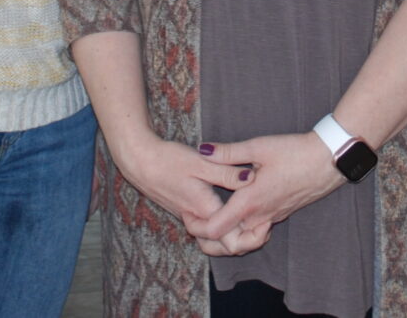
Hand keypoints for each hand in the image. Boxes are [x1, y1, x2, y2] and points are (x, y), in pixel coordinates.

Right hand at [113, 133, 252, 241]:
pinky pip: (206, 230)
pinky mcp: (185, 212)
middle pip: (223, 247)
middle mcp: (196, 219)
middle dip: (245, 242)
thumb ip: (226, 172)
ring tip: (250, 222)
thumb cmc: (168, 159)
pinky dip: (221, 228)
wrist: (139, 161)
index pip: (231, 240)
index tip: (267, 224)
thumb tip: (251, 178)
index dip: (251, 237)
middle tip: (264, 227)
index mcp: (204, 209)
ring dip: (232, 237)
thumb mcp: (200, 161)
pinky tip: (231, 212)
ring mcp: (189, 217)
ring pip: (213, 241)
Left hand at [193, 132, 344, 256]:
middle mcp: (259, 216)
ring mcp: (271, 218)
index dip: (196, 226)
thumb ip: (228, 152)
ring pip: (242, 241)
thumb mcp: (258, 147)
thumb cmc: (295, 152)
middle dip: (206, 239)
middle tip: (193, 220)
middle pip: (226, 244)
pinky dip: (241, 230)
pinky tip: (237, 211)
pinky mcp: (280, 214)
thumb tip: (202, 150)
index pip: (215, 229)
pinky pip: (256, 232)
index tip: (186, 212)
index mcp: (250, 202)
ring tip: (212, 216)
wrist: (329, 161)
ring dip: (225, 236)